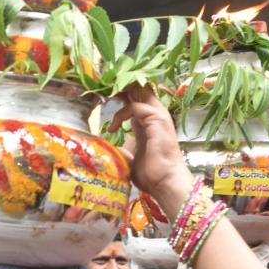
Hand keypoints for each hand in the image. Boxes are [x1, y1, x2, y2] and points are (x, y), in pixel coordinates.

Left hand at [109, 86, 191, 204]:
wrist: (165, 183)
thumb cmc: (151, 175)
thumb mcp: (131, 158)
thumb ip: (124, 148)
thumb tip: (110, 147)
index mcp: (148, 121)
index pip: (136, 98)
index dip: (121, 93)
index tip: (104, 94)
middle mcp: (155, 115)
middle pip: (140, 88)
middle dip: (121, 85)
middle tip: (103, 87)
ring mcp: (158, 116)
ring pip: (140, 92)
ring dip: (122, 92)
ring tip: (106, 96)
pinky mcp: (158, 120)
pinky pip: (136, 108)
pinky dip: (122, 114)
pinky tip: (113, 127)